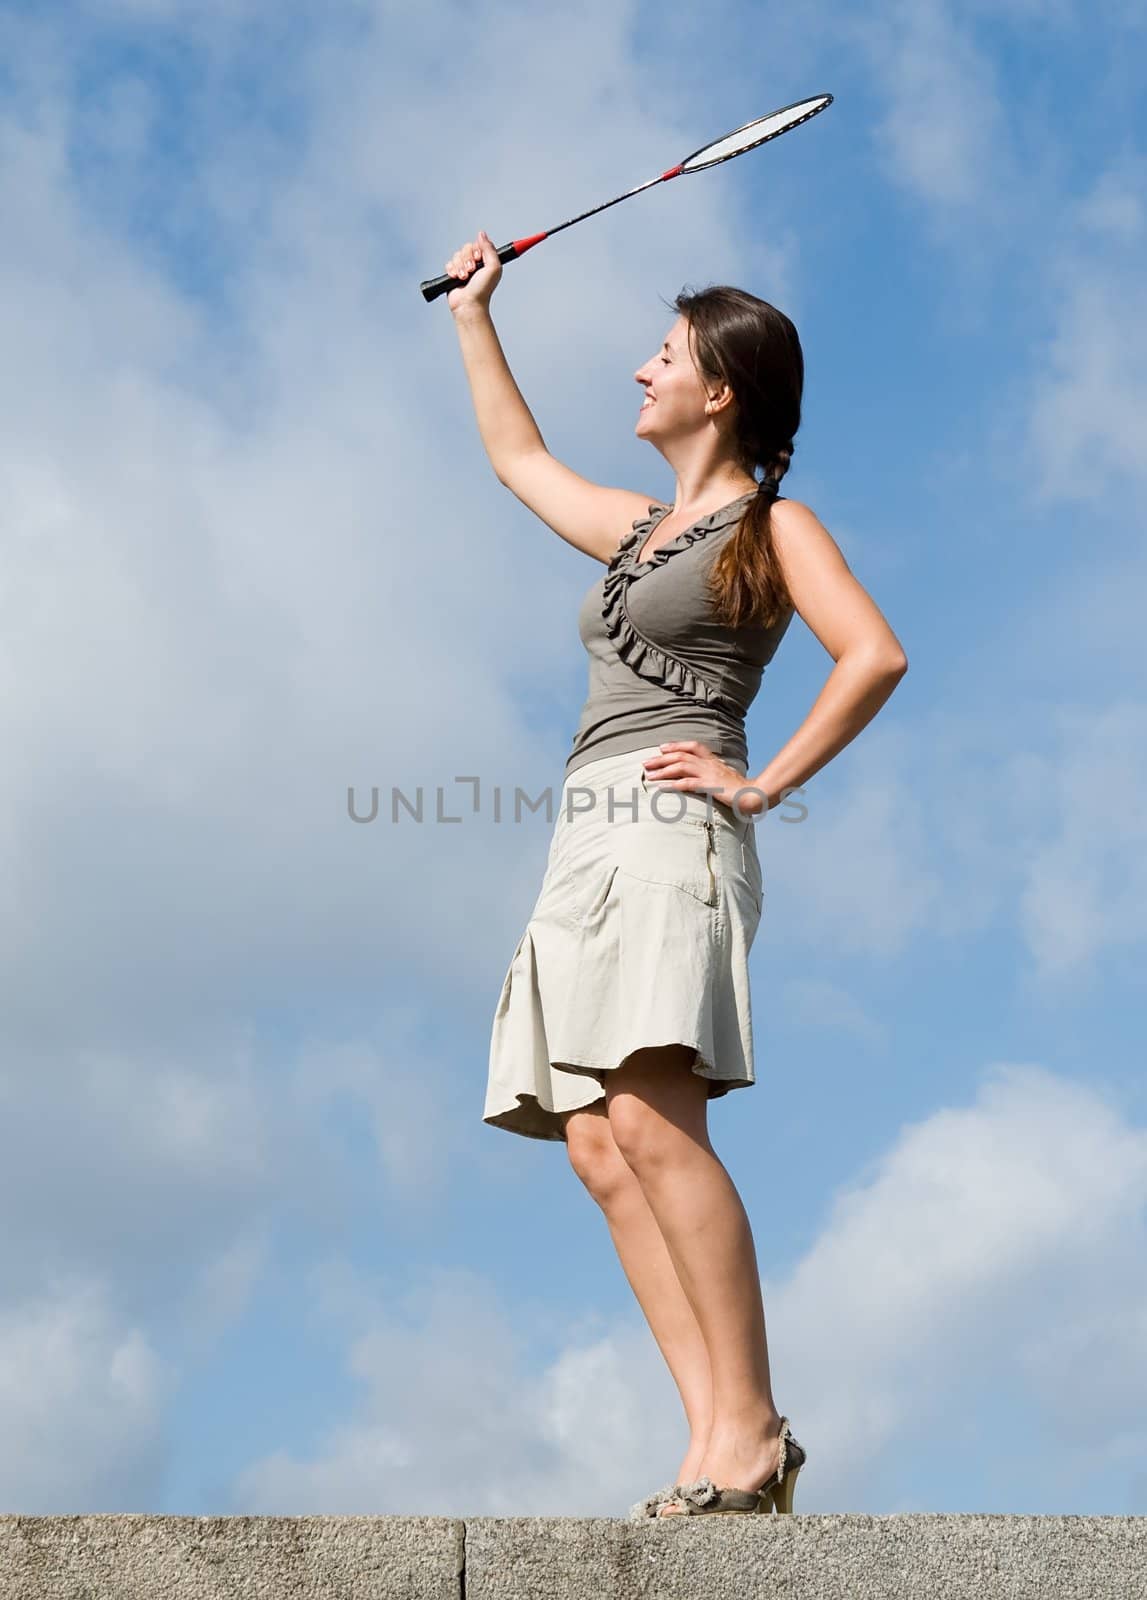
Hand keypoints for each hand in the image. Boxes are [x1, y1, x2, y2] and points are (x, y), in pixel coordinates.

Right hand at [445, 229, 502, 312]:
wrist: (469, 303)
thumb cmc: (483, 290)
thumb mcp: (493, 267)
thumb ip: (489, 249)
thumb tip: (482, 234)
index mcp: (486, 260)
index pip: (478, 244)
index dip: (476, 250)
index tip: (478, 259)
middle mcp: (475, 263)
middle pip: (466, 248)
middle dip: (467, 259)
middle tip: (471, 271)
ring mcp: (464, 268)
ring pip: (457, 255)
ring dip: (460, 267)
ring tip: (464, 278)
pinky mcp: (454, 273)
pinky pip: (449, 263)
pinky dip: (452, 270)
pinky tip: (456, 279)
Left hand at [642, 740, 766, 817]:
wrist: (754, 795)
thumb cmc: (741, 790)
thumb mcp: (726, 777)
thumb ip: (715, 774)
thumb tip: (704, 778)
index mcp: (714, 760)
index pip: (693, 746)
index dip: (676, 745)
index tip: (662, 748)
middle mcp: (710, 764)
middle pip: (681, 755)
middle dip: (661, 758)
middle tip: (646, 763)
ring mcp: (709, 774)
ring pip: (681, 767)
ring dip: (663, 770)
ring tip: (649, 775)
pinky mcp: (709, 786)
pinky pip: (687, 783)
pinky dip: (672, 784)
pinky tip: (661, 787)